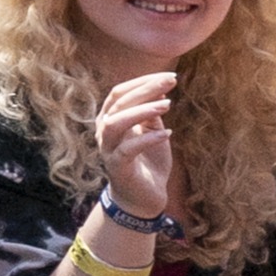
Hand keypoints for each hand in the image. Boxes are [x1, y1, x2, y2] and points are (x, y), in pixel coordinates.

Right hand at [93, 69, 182, 226]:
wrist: (142, 199)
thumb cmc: (148, 162)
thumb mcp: (153, 132)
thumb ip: (152, 114)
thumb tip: (160, 90)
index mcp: (110, 118)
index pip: (121, 92)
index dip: (143, 81)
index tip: (169, 76)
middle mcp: (104, 130)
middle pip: (119, 102)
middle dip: (146, 90)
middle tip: (171, 82)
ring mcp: (108, 148)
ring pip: (116, 122)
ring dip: (142, 111)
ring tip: (167, 105)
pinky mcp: (117, 166)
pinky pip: (128, 149)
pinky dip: (147, 139)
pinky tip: (167, 134)